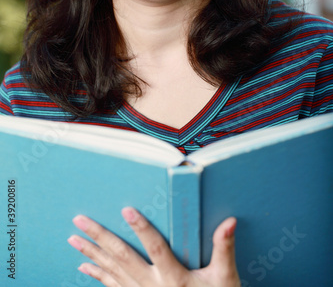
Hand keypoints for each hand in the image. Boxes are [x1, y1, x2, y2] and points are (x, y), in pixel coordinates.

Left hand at [67, 207, 239, 286]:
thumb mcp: (225, 279)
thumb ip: (223, 249)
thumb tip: (229, 222)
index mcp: (175, 278)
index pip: (156, 249)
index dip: (142, 229)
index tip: (127, 210)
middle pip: (123, 258)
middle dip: (100, 237)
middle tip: (80, 221)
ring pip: (112, 273)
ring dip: (92, 255)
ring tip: (74, 240)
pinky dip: (98, 277)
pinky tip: (85, 268)